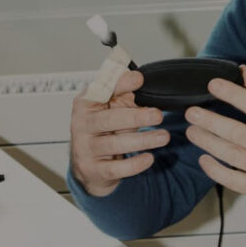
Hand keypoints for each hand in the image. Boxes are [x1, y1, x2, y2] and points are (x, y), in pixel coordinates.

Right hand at [69, 70, 169, 196]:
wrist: (88, 165)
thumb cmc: (103, 130)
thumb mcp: (111, 108)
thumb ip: (123, 93)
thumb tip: (137, 77)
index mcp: (86, 104)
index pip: (101, 90)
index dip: (119, 84)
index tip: (139, 79)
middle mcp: (82, 125)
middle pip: (109, 119)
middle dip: (136, 116)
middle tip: (158, 115)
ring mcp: (85, 148)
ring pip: (114, 144)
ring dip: (142, 140)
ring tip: (163, 137)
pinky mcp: (93, 169)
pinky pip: (115, 168)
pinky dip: (134, 164)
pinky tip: (149, 158)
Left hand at [184, 66, 245, 225]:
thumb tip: (242, 72)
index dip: (232, 94)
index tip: (212, 85)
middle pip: (237, 133)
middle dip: (210, 121)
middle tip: (191, 112)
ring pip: (232, 155)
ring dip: (208, 142)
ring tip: (192, 131)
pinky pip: (233, 181)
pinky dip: (215, 170)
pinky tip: (204, 159)